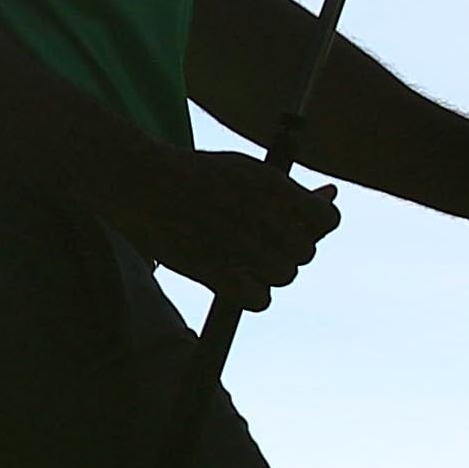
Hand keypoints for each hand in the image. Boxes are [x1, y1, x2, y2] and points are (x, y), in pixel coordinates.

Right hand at [101, 150, 340, 314]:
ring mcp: (239, 246)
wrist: (138, 181)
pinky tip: (238, 278)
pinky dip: (254, 293)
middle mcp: (261, 216)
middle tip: (261, 240)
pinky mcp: (217, 272)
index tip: (298, 223)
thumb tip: (330, 195)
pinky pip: (261, 299)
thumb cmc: (192, 174)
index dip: (316, 224)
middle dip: (289, 248)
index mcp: (271, 186)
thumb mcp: (246, 168)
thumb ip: (289, 189)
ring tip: (243, 256)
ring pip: (284, 276)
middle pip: (305, 252)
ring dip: (271, 270)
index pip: (327, 219)